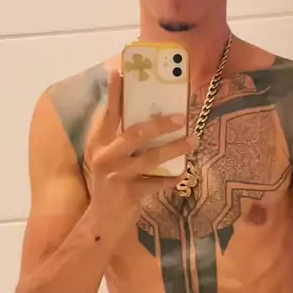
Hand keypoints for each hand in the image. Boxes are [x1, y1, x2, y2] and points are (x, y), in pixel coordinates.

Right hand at [84, 69, 194, 237]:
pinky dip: (171, 179)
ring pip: (150, 158)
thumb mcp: (107, 160)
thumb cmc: (108, 186)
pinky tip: (184, 175)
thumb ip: (120, 140)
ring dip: (174, 148)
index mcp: (99, 143)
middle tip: (182, 116)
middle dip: (160, 124)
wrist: (99, 222)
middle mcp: (105, 156)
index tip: (121, 70)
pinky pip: (156, 183)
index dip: (115, 92)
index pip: (109, 113)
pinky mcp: (129, 194)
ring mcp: (117, 176)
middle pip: (135, 133)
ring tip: (193, 141)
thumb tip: (149, 117)